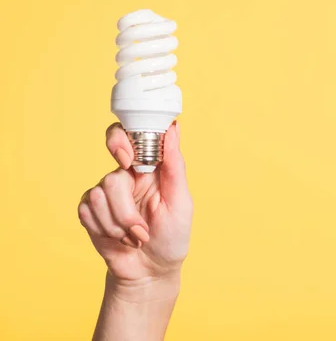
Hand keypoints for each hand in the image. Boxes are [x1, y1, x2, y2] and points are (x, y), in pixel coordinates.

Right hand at [78, 121, 192, 282]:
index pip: (128, 136)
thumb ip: (175, 165)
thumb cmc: (172, 237)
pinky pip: (88, 210)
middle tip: (138, 224)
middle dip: (123, 199)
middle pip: (112, 172)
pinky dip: (107, 230)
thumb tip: (173, 128)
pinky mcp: (91, 212)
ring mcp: (107, 194)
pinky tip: (121, 239)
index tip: (127, 159)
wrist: (151, 272)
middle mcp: (127, 176)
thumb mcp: (181, 202)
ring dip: (121, 223)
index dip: (121, 140)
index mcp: (150, 168)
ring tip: (137, 236)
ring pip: (101, 193)